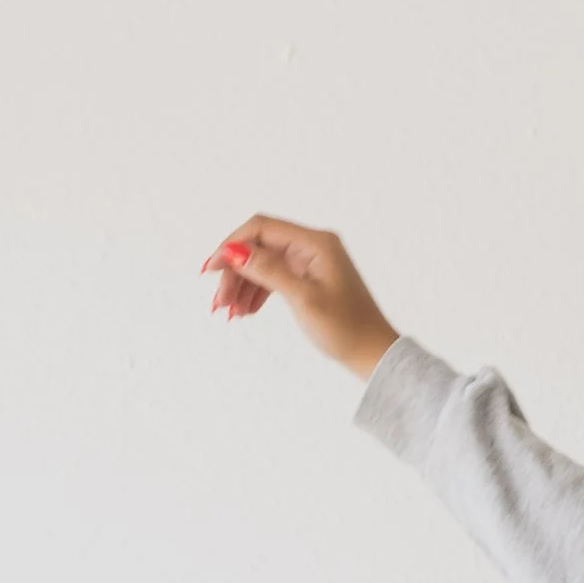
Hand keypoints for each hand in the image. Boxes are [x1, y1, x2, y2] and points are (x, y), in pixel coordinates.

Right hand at [202, 213, 397, 377]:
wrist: (373, 354)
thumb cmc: (347, 329)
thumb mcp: (304, 300)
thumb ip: (269, 272)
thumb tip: (234, 251)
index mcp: (316, 242)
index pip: (261, 228)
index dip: (231, 246)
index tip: (210, 270)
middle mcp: (313, 246)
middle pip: (259, 246)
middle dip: (234, 273)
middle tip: (219, 303)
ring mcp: (311, 262)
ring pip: (263, 264)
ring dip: (242, 286)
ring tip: (229, 313)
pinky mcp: (309, 279)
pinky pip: (274, 278)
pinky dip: (257, 293)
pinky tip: (246, 311)